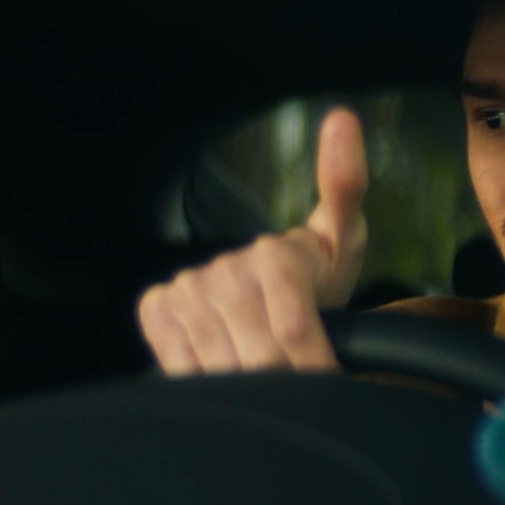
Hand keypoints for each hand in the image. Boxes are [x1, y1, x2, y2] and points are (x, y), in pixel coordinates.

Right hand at [139, 106, 368, 374]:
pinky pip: (180, 364)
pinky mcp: (158, 309)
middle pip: (262, 358)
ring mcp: (187, 288)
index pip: (296, 334)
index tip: (328, 379)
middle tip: (303, 385)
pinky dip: (207, 377)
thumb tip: (343, 117)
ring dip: (250, 387)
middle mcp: (224, 267)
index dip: (315, 368)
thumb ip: (347, 189)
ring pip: (222, 368)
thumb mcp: (346, 243)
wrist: (276, 300)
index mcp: (275, 252)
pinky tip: (232, 366)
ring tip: (272, 380)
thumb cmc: (318, 275)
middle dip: (288, 382)